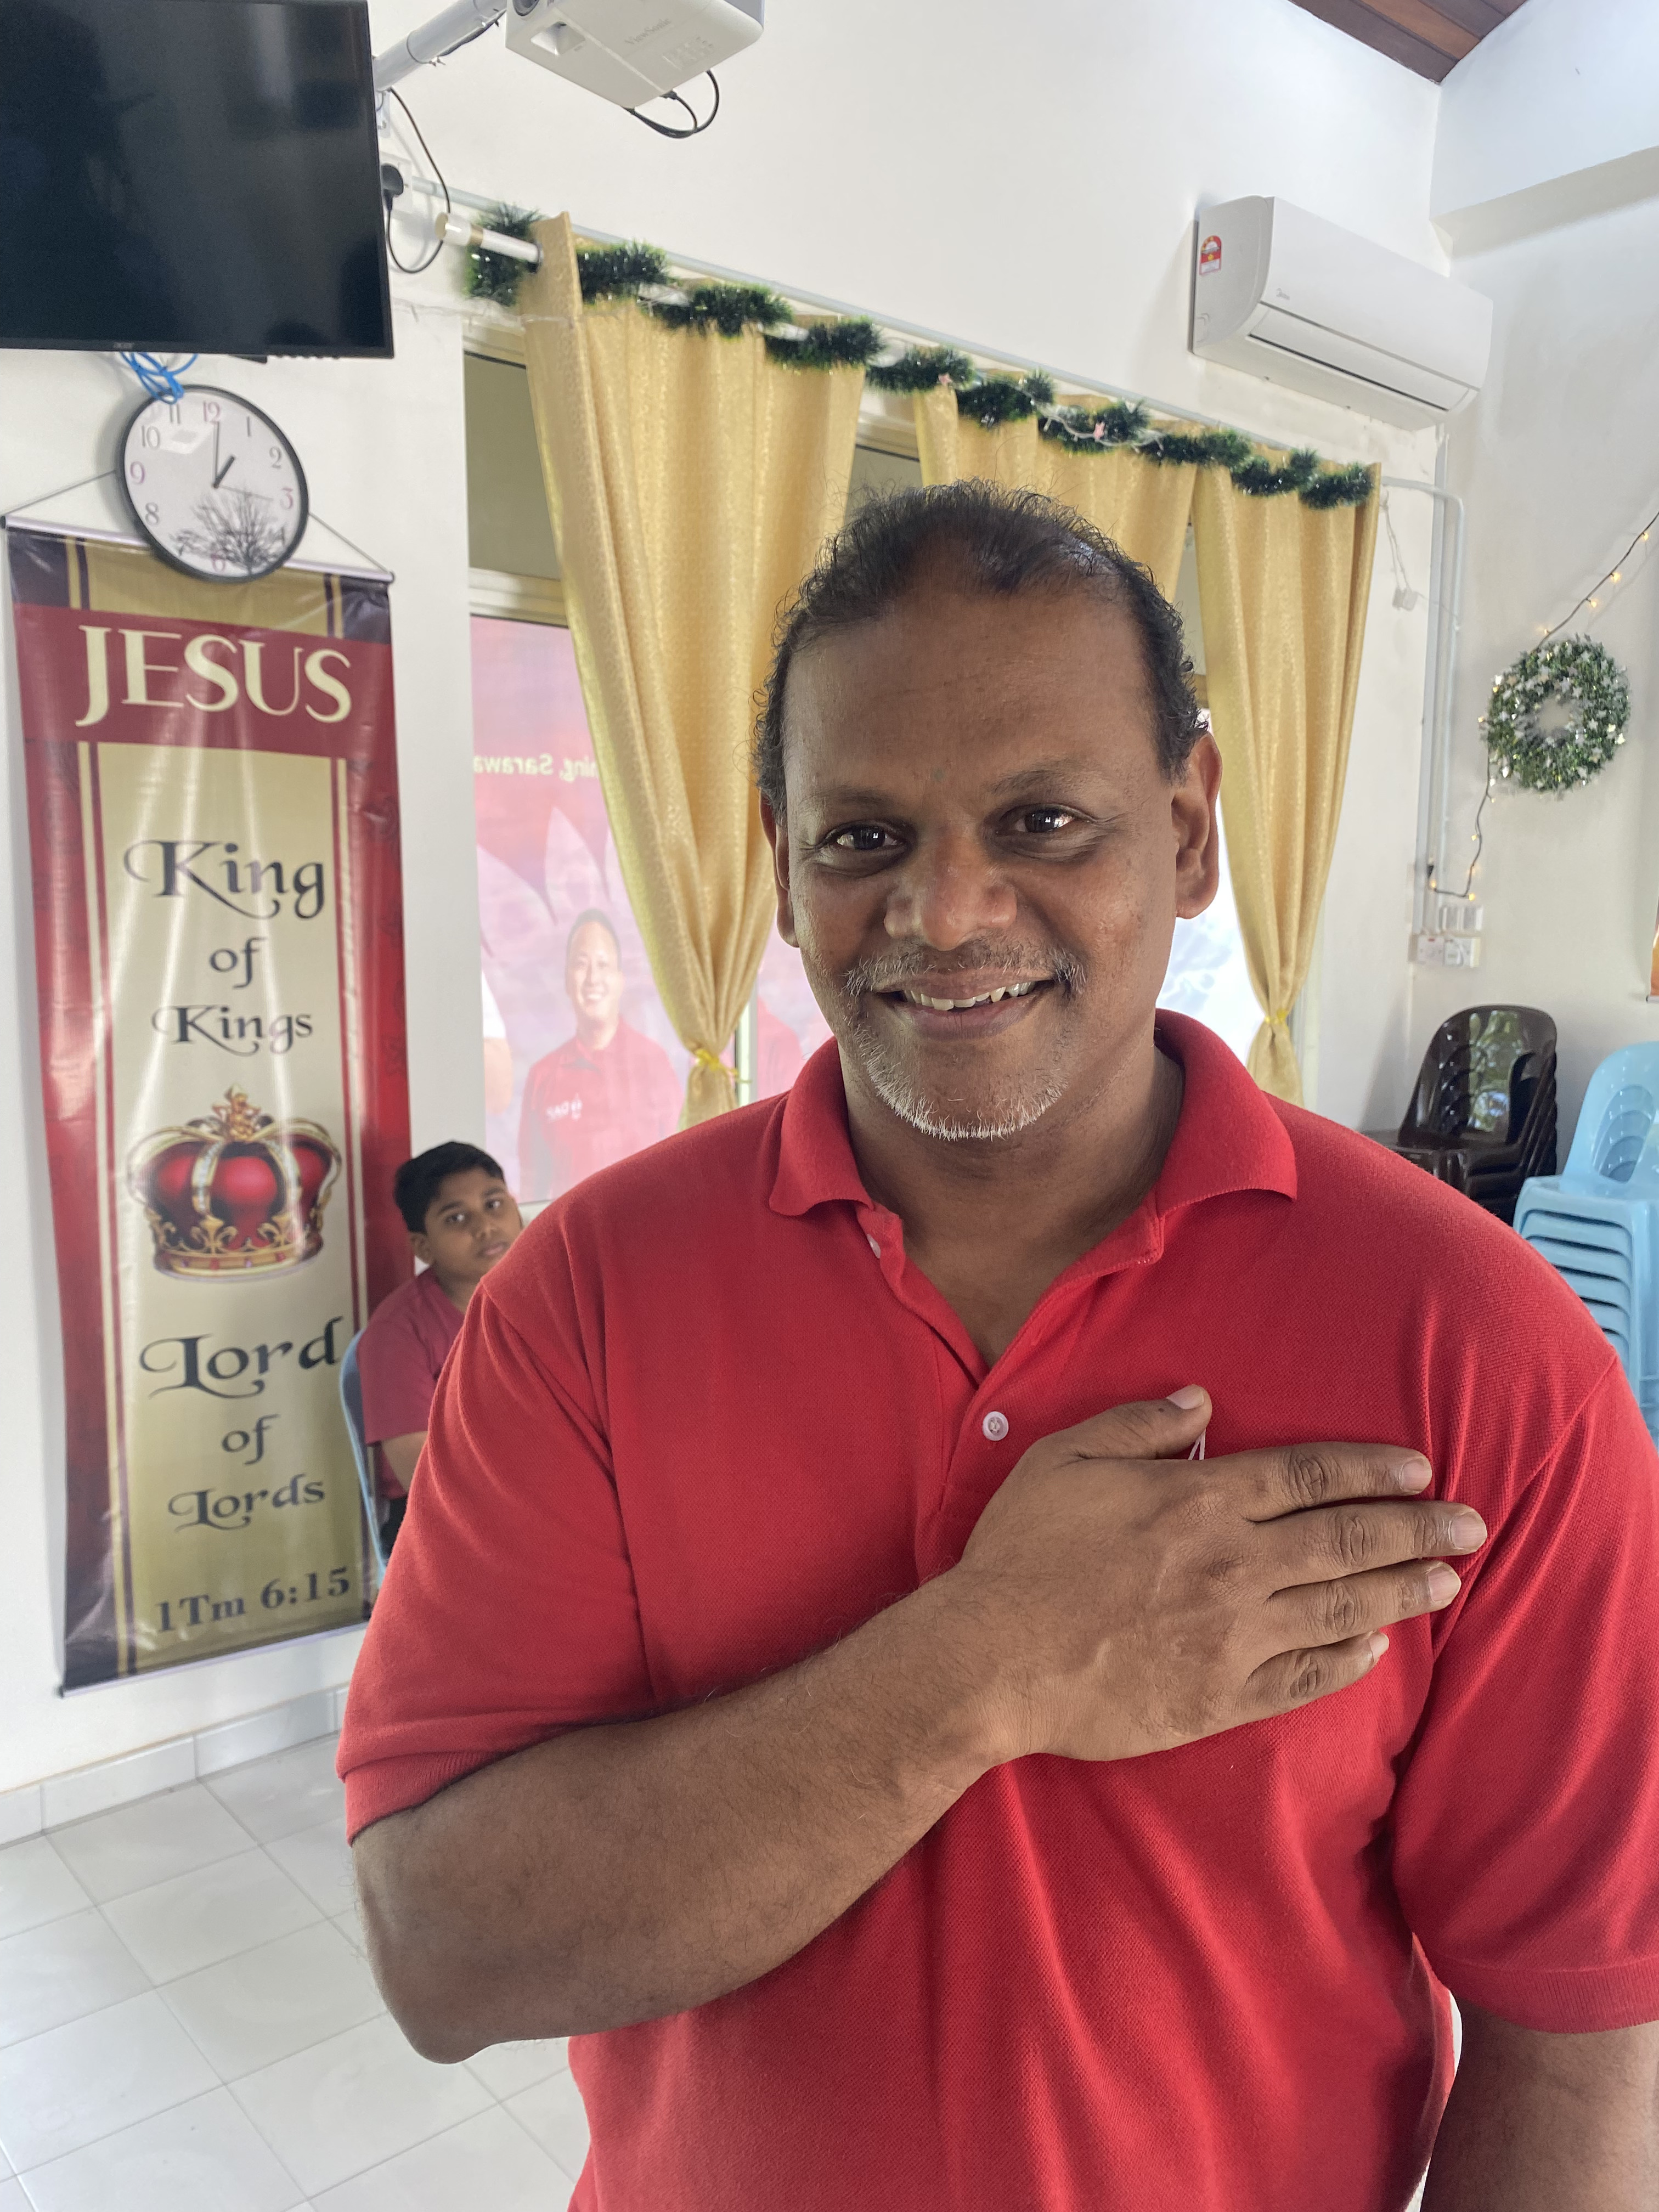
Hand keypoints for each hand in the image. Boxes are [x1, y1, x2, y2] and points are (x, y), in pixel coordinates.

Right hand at [947, 1388, 1484, 1763]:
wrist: (991, 1659)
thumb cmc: (1021, 1553)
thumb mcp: (1065, 1459)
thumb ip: (1138, 1425)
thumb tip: (1200, 1399)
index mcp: (1199, 1501)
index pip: (1307, 1476)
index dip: (1370, 1470)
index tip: (1421, 1470)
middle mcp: (1232, 1564)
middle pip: (1346, 1540)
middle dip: (1418, 1529)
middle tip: (1473, 1524)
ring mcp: (1233, 1635)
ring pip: (1341, 1608)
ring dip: (1401, 1590)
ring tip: (1446, 1580)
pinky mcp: (1221, 1696)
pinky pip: (1303, 1677)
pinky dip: (1347, 1661)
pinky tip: (1375, 1649)